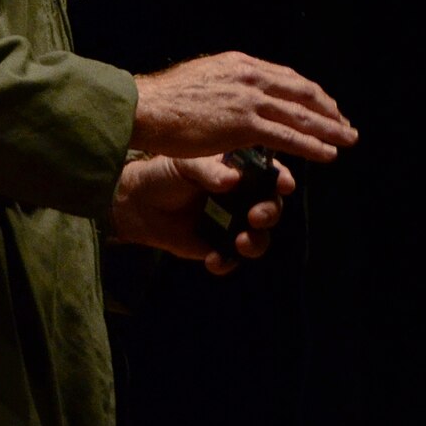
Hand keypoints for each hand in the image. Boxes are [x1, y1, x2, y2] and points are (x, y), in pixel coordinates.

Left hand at [110, 152, 297, 273]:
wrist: (140, 205)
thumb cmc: (166, 174)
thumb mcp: (186, 163)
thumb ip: (209, 170)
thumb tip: (232, 179)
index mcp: (240, 170)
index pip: (270, 172)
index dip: (282, 178)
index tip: (285, 184)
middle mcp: (243, 196)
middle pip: (271, 205)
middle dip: (270, 212)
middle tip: (256, 216)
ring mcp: (233, 223)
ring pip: (259, 236)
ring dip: (256, 242)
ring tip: (241, 243)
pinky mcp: (219, 246)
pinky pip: (232, 259)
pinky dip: (227, 261)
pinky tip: (213, 259)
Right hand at [131, 51, 356, 160]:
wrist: (145, 107)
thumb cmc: (163, 100)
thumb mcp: (201, 79)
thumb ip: (224, 86)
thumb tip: (232, 95)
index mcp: (240, 64)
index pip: (286, 77)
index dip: (309, 93)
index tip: (324, 104)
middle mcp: (250, 76)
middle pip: (301, 92)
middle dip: (327, 109)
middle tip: (344, 122)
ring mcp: (248, 100)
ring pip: (301, 115)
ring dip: (330, 128)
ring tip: (348, 139)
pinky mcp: (243, 125)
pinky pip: (288, 137)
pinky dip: (312, 145)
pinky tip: (328, 154)